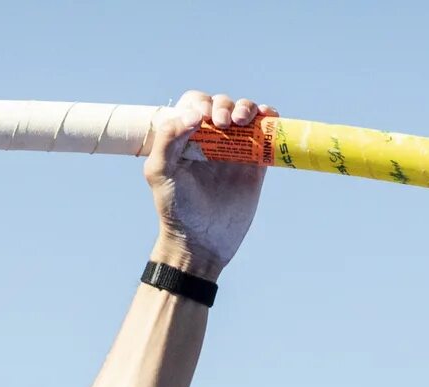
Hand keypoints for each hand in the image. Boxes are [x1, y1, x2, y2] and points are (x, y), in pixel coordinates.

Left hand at [144, 90, 271, 277]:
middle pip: (221, 105)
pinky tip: (267, 117)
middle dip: (224, 106)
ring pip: (244, 114)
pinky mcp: (255, 163)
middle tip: (223, 123)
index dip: (201, 104)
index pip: (194, 104)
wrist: (202, 241)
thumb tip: (194, 115)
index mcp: (185, 137)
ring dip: (246, 108)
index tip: (204, 119)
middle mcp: (210, 139)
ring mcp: (234, 150)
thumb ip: (168, 140)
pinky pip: (265, 134)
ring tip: (242, 121)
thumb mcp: (160, 173)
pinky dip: (269, 119)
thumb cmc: (176, 209)